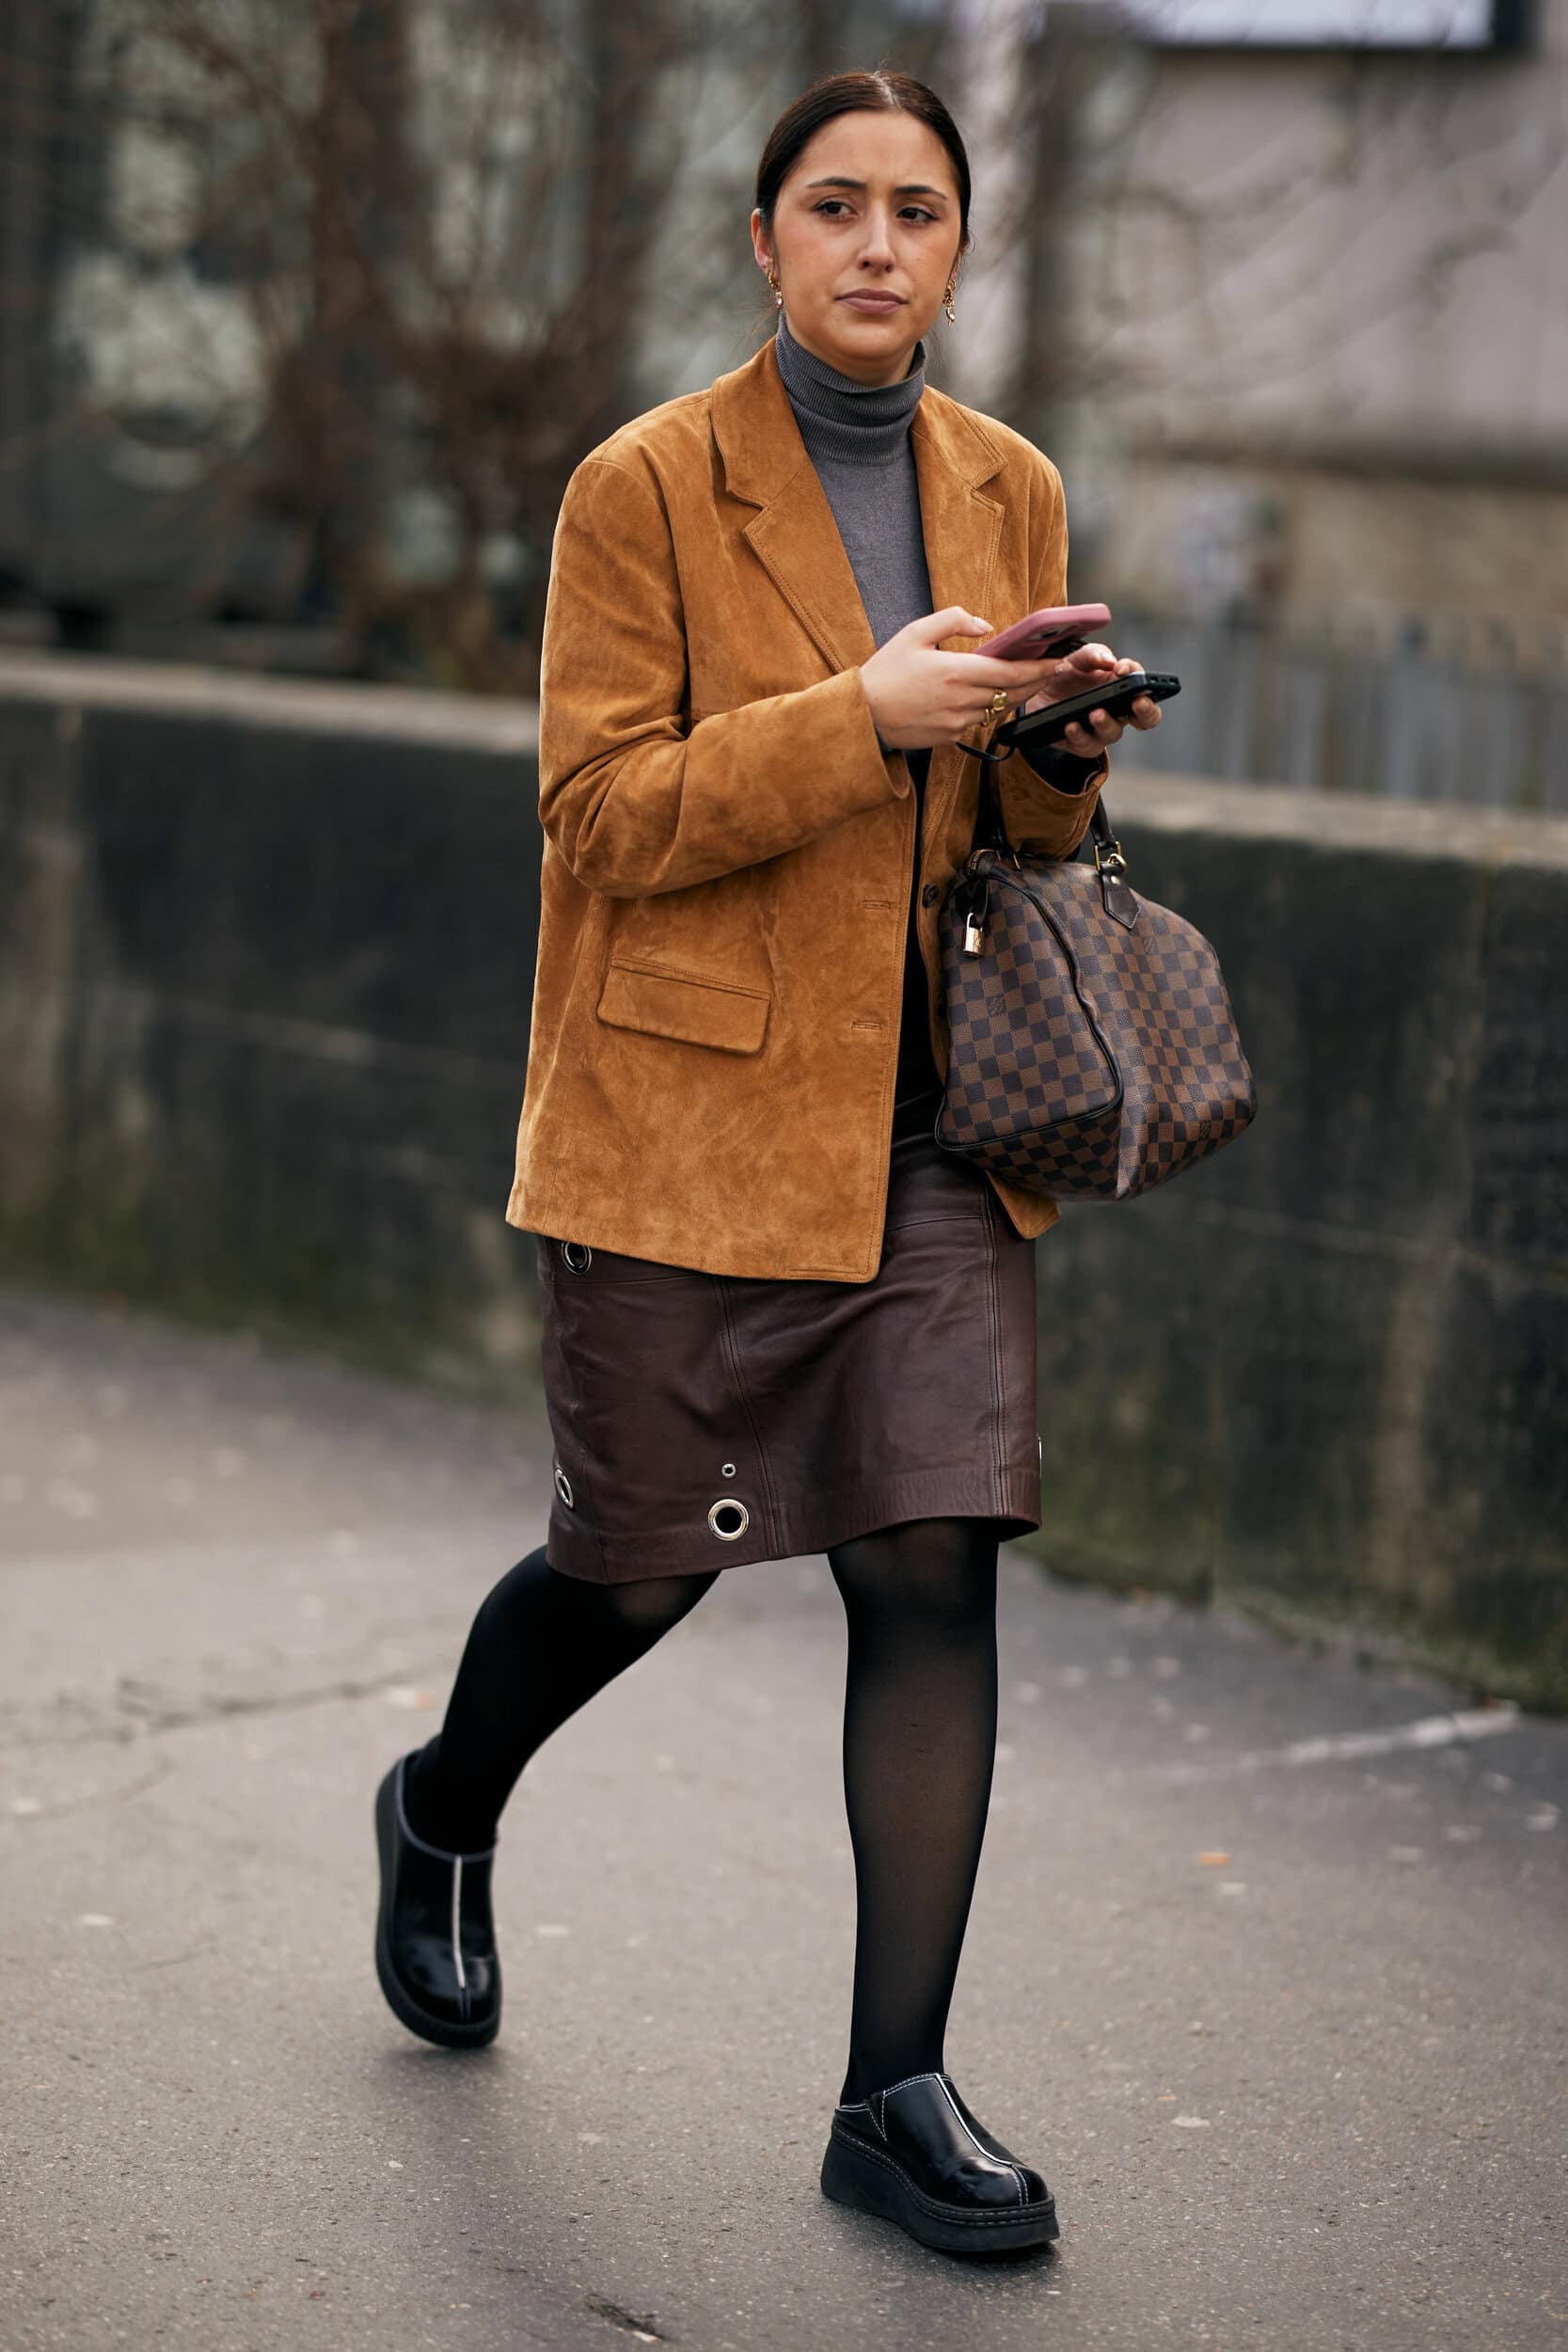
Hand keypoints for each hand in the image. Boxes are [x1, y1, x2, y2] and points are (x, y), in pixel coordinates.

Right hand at [858, 607, 1068, 750]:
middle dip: (1036, 682)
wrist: (863, 715)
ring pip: (998, 709)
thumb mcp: (914, 633)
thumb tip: (985, 624)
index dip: (1039, 668)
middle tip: (1052, 670)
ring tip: (1024, 680)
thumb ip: (952, 621)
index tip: (1057, 661)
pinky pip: (977, 722)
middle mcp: (962, 700)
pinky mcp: (950, 737)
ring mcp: (957, 722)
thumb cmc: (885, 671)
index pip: (1011, 671)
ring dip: (1013, 695)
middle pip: (1013, 693)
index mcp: (956, 671)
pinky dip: (986, 709)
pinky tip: (986, 698)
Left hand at [1020, 644, 1162, 757]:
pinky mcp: (1080, 743)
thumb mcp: (1079, 659)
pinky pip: (1086, 745)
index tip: (1124, 670)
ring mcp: (1100, 730)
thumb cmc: (1068, 675)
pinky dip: (1079, 736)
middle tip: (1138, 703)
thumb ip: (1094, 654)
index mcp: (1123, 690)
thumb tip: (1110, 661)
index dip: (1142, 680)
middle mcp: (1118, 712)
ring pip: (1113, 733)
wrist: (1038, 692)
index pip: (1144, 688)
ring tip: (1095, 713)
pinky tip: (1071, 725)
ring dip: (1106, 723)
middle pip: (1145, 718)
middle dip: (1146, 711)